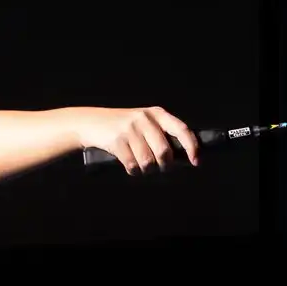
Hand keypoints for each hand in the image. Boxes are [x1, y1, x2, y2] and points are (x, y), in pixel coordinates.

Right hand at [74, 106, 197, 173]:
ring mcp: (130, 129)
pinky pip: (132, 165)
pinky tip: (129, 166)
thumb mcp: (144, 123)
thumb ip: (162, 134)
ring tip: (141, 166)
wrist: (90, 122)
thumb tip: (184, 157)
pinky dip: (133, 171)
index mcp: (157, 114)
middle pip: (164, 152)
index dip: (192, 147)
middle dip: (164, 166)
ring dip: (146, 170)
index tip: (196, 161)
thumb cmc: (122, 127)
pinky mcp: (117, 140)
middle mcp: (145, 119)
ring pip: (148, 162)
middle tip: (160, 168)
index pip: (181, 129)